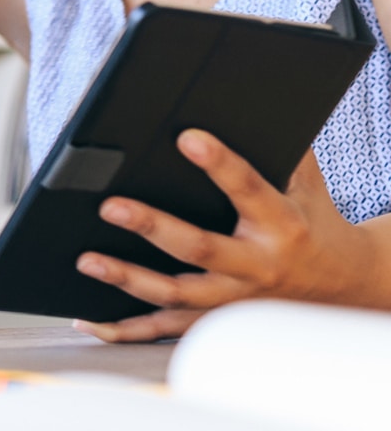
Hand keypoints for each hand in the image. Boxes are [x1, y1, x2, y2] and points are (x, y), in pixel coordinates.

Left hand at [73, 129, 369, 342]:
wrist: (342, 284)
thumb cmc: (311, 219)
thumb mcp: (306, 179)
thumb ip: (277, 143)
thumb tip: (242, 99)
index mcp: (280, 223)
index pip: (247, 188)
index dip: (219, 163)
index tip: (188, 138)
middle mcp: (255, 265)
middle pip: (198, 248)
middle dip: (152, 226)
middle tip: (111, 206)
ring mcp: (233, 300)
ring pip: (175, 294)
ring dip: (128, 279)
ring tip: (88, 260)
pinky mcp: (214, 321)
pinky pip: (165, 330)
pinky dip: (124, 329)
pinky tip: (88, 320)